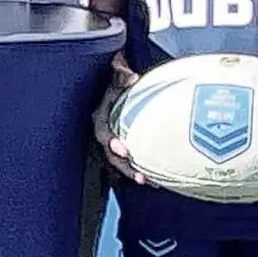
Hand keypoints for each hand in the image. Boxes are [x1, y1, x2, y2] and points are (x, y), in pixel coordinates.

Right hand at [90, 58, 148, 184]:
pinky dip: (141, 171)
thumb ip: (122, 74)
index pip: (103, 131)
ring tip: (149, 182)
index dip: (111, 142)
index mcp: (101, 116)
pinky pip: (130, 162)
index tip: (123, 150)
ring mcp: (114, 141)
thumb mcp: (118, 74)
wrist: (121, 86)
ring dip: (133, 173)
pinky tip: (156, 181)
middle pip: (111, 154)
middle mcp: (106, 131)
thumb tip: (132, 77)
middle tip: (140, 176)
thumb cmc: (120, 80)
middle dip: (124, 166)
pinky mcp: (124, 147)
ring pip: (120, 162)